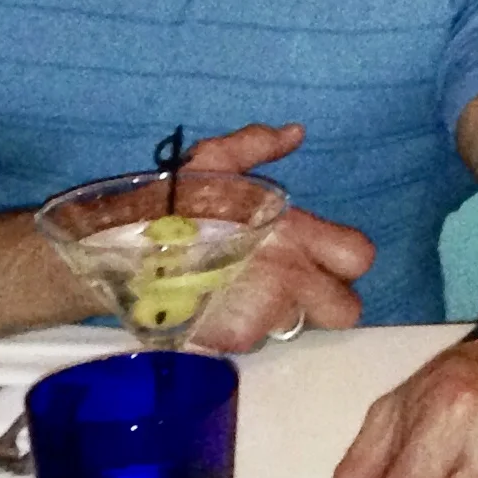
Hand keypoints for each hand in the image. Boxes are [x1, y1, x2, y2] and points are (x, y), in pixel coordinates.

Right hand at [183, 124, 373, 350]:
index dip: (345, 257)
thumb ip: (257, 144)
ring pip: (295, 325)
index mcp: (294, 236)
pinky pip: (254, 339)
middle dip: (325, 300)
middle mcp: (288, 282)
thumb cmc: (171, 206)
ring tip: (242, 287)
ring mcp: (260, 319)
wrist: (117, 256)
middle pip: (347, 311)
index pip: (360, 257)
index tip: (319, 250)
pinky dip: (239, 325)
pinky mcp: (230, 344)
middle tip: (293, 281)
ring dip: (277, 311)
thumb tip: (295, 132)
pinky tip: (217, 303)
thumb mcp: (212, 161)